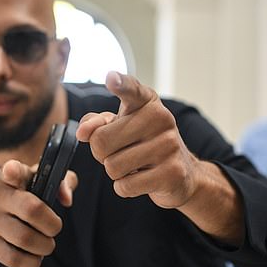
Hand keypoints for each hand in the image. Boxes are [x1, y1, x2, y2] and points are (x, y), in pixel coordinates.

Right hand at [0, 160, 77, 266]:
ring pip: (25, 238)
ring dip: (44, 246)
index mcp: (8, 176)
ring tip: (47, 245)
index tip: (12, 171)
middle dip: (52, 224)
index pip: (10, 170)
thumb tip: (67, 199)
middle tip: (54, 229)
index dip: (13, 171)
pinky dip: (31, 262)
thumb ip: (60, 181)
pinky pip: (14, 258)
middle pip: (32, 210)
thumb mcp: (32, 180)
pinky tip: (35, 257)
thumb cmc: (15, 196)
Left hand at [76, 71, 201, 208]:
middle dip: (101, 153)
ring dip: (115, 172)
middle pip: (101, 141)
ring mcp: (169, 145)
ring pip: (112, 166)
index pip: (131, 89)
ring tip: (134, 165)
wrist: (183, 173)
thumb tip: (83, 131)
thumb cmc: (143, 145)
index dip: (120, 83)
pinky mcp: (172, 172)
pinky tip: (141, 179)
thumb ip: (97, 123)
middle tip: (121, 152)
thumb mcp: (120, 127)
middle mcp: (161, 118)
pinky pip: (126, 185)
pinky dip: (125, 187)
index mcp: (147, 102)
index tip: (111, 78)